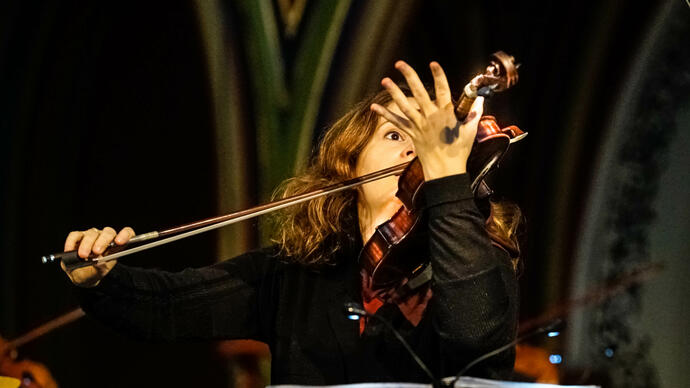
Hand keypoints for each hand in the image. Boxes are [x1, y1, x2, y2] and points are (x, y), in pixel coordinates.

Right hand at [60, 226, 133, 286]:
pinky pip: (75, 235)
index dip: (125, 235)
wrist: (80, 275)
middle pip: (108, 232)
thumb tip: (99, 263)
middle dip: (102, 242)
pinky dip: (72, 242)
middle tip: (96, 252)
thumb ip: (101, 269)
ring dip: (86, 244)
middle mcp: (105, 238)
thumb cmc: (94, 272)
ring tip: (82, 255)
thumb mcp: (99, 274)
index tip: (120, 242)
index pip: (127, 234)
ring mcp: (92, 235)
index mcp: (116, 246)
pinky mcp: (78, 236)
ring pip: (92, 234)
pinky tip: (70, 250)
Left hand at [371, 60, 483, 179]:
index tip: (433, 64)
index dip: (438, 75)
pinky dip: (386, 114)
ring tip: (385, 80)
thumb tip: (481, 100)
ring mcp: (419, 125)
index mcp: (446, 113)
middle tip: (400, 64)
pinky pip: (397, 122)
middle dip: (409, 76)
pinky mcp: (412, 133)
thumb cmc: (458, 152)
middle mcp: (430, 116)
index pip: (443, 89)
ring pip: (404, 105)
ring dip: (394, 91)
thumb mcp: (470, 131)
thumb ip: (475, 113)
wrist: (445, 170)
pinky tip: (375, 107)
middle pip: (419, 92)